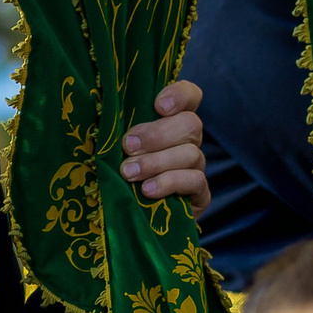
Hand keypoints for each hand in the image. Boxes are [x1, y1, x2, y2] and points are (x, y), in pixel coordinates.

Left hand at [120, 79, 212, 214]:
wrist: (130, 217)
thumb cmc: (116, 173)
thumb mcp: (115, 147)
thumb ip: (120, 131)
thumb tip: (113, 121)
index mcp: (169, 121)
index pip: (190, 96)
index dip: (180, 95)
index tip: (158, 106)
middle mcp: (187, 141)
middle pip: (191, 124)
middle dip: (158, 134)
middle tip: (128, 146)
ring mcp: (195, 167)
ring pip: (191, 153)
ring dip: (156, 162)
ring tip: (129, 173)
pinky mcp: (199, 194)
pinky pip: (195, 181)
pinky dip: (169, 182)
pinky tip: (147, 190)